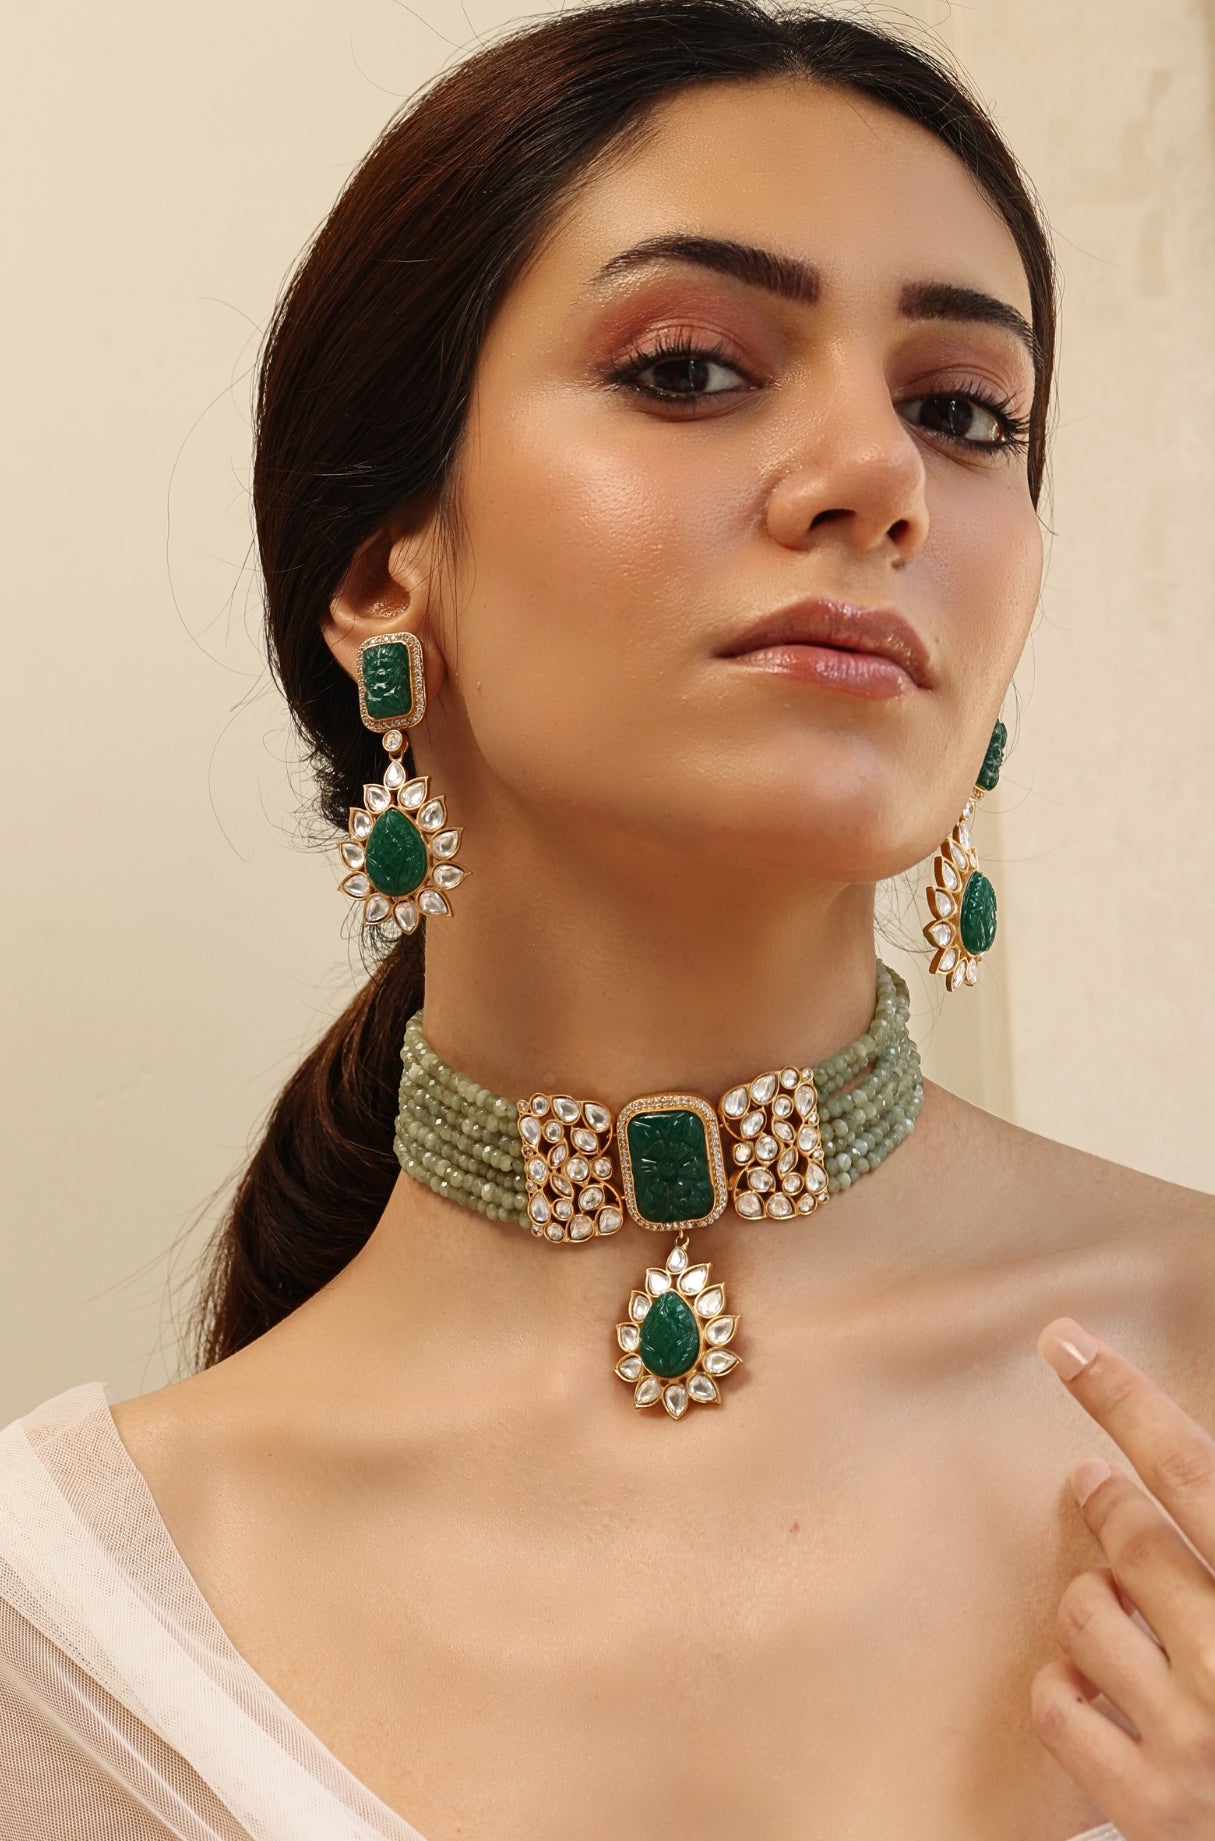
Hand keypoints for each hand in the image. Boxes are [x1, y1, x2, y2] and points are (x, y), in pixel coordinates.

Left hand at [1033, 1314, 1214, 1837]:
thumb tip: (1164, 1465)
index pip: (1190, 1470)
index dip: (1123, 1398)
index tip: (1063, 1341)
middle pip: (1131, 1533)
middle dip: (1109, 1503)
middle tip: (1099, 1489)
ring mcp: (1198, 1744)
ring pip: (1084, 1610)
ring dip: (1097, 1605)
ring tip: (1133, 1624)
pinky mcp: (1153, 1809)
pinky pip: (1057, 1701)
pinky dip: (1068, 1689)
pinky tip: (1103, 1694)